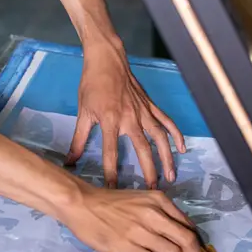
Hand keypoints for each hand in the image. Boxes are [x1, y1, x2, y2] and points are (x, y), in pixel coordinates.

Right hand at [60, 182, 205, 251]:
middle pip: (188, 241)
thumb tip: (181, 237)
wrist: (83, 204)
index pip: (189, 226)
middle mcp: (154, 213)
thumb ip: (162, 216)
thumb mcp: (142, 201)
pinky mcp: (128, 245)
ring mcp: (141, 230)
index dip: (198, 245)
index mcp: (160, 200)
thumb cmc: (112, 203)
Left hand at [66, 43, 186, 187]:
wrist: (107, 60)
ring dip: (166, 157)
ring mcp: (144, 111)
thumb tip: (70, 161)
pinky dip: (175, 134)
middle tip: (152, 191)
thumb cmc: (92, 85)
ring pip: (160, 137)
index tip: (114, 190)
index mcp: (111, 120)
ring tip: (170, 176)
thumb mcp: (83, 112)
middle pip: (143, 149)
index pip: (111, 152)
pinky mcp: (150, 105)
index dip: (111, 172)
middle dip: (148, 171)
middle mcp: (131, 118)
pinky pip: (166, 121)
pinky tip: (181, 148)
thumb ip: (79, 139)